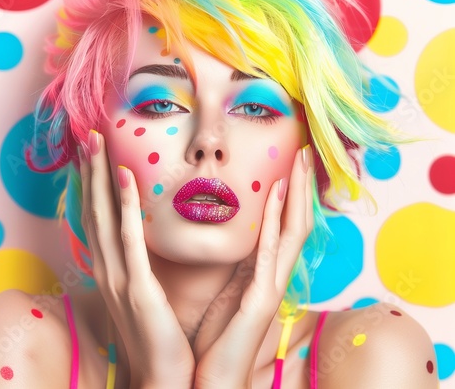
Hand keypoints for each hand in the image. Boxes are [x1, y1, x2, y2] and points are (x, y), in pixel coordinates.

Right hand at [79, 130, 194, 387]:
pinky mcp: (138, 289)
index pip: (97, 220)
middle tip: (88, 135)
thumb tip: (140, 241)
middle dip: (89, 172)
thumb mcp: (141, 294)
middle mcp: (107, 270)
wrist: (161, 375)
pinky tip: (124, 178)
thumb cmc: (156, 334)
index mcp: (111, 271)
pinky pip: (130, 241)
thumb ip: (137, 266)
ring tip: (97, 144)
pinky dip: (125, 207)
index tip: (92, 155)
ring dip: (99, 179)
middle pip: (93, 211)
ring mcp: (119, 279)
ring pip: (105, 219)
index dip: (91, 186)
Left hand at [193, 146, 313, 388]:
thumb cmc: (215, 335)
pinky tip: (277, 196)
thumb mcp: (223, 291)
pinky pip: (270, 253)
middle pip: (295, 222)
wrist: (214, 379)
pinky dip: (275, 222)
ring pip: (293, 232)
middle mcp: (274, 275)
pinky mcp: (263, 299)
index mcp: (262, 272)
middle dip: (301, 186)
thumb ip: (231, 264)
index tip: (287, 161)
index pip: (283, 225)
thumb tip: (226, 235)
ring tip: (298, 162)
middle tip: (303, 151)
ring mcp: (273, 286)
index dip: (289, 194)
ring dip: (297, 195)